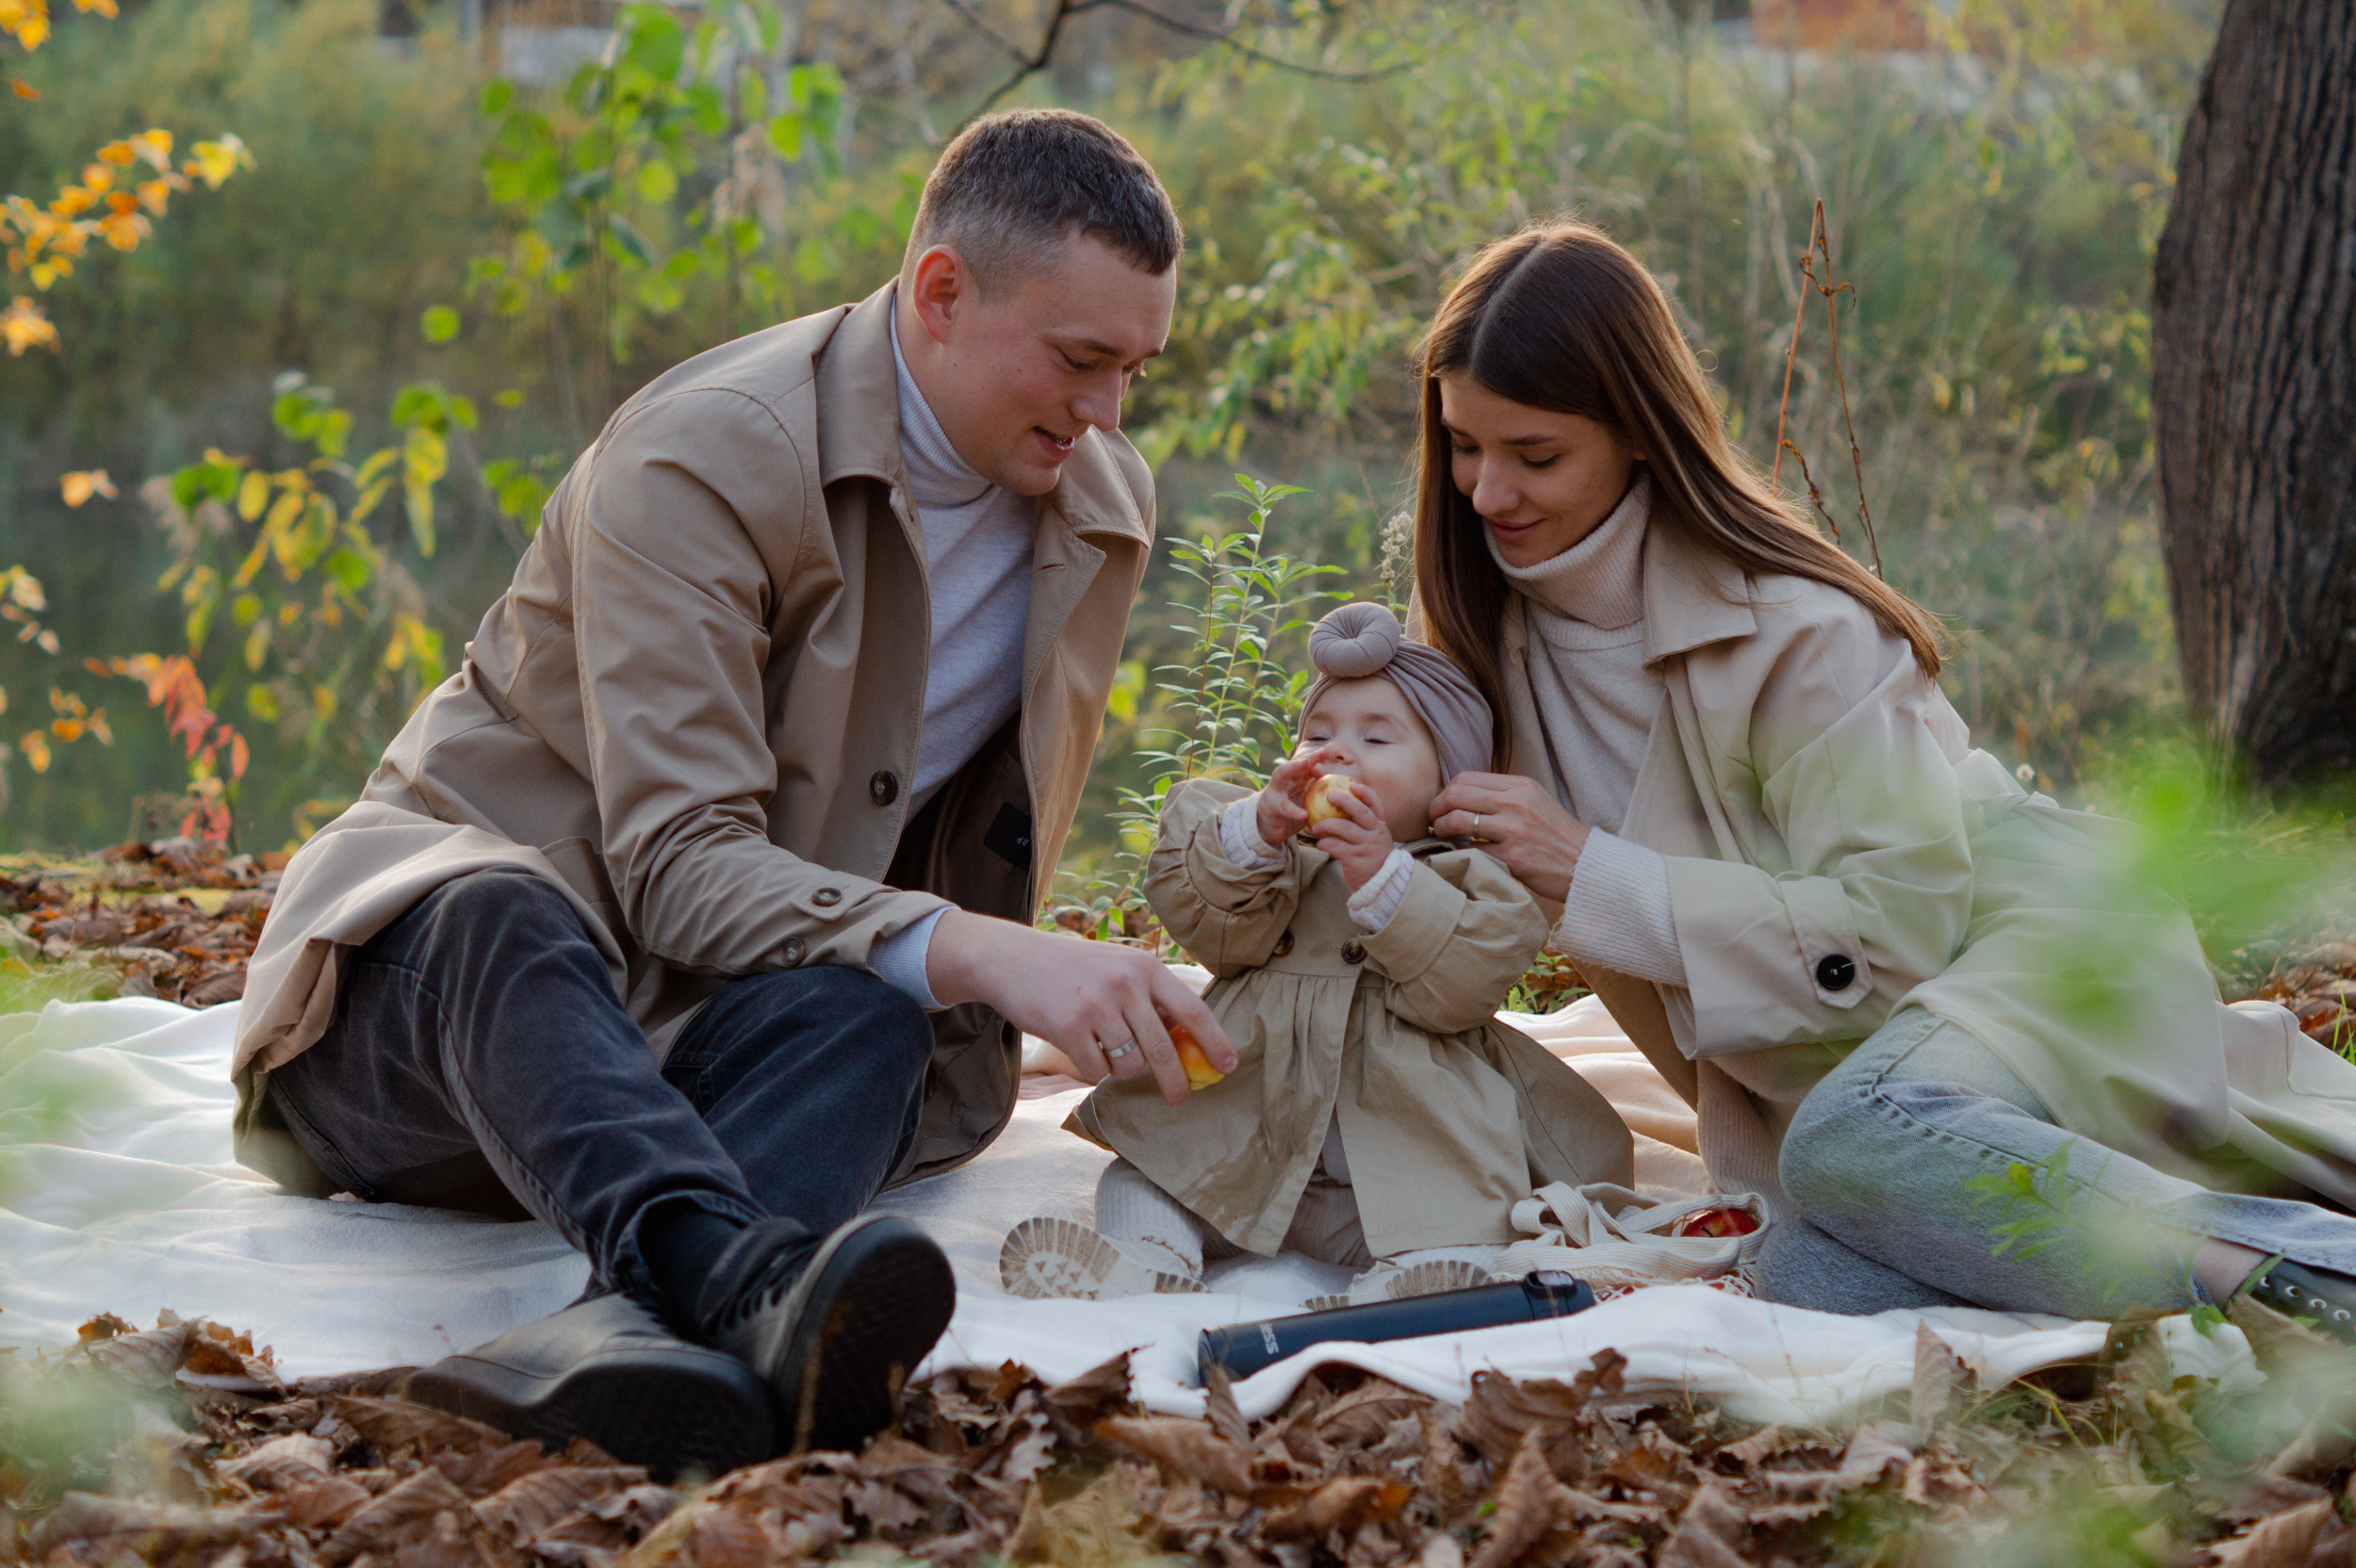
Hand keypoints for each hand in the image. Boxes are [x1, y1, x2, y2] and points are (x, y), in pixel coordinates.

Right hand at [924, 911, 1237, 1105]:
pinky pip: (1096, 1071)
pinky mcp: (1069, 1027)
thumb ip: (1150, 997)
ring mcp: (1097, 1006)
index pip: (1193, 1010)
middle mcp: (1126, 984)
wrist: (1011, 959)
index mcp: (1145, 967)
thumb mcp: (1118, 966)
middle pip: (1164, 1050)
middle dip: (1176, 1082)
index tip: (1230, 1065)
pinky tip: (1078, 1047)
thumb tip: (1187, 1040)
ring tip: (1102, 1046)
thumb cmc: (1072, 969)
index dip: (1216, 1041)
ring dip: (1119, 1067)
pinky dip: (1091, 1069)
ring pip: (1129, 1064)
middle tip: (1180, 1099)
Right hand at [1256, 747, 1340, 848]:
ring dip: (1294, 767)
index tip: (1334, 753)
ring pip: (1282, 774)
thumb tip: (1347, 796)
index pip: (1309, 764)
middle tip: (1324, 752)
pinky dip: (1294, 810)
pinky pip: (1284, 806)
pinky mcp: (1272, 805)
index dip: (1320, 757)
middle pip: (1297, 764)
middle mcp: (1285, 779)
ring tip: (1305, 763)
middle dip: (1310, 757)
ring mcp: (1276, 789)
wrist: (1270, 827)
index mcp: (1296, 778)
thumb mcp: (1307, 803)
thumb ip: (1321, 797)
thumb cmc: (1293, 813)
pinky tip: (1304, 815)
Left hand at [1307, 779, 1394, 889]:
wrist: (1382, 885)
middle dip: (1344, 801)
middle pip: (1361, 812)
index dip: (1365, 793)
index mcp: (1380, 826)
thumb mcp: (1374, 839)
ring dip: (1327, 824)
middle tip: (1329, 796)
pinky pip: (1337, 847)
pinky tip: (1319, 844)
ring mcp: (1367, 847)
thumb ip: (1363, 826)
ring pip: (1346, 829)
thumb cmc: (1372, 857)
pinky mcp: (1357, 860)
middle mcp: (1376, 834)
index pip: (1376, 805)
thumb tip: (1342, 808)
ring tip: (1315, 826)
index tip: (1353, 785)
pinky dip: (1325, 844)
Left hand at [1427, 772, 1589, 902]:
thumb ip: (1503, 796)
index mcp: (1520, 786)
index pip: (1466, 778)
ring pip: (1458, 821)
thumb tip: (1461, 798)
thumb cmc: (1556, 836)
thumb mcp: (1534, 803)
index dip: (1445, 792)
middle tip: (1432, 821)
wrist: (1585, 865)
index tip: (1440, 806)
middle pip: (1456, 795)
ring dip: (1441, 829)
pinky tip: (1459, 856)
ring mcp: (1515, 830)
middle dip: (1436, 809)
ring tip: (1440, 836)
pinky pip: (1472, 851)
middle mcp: (1516, 803)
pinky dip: (1460, 853)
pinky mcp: (1514, 858)